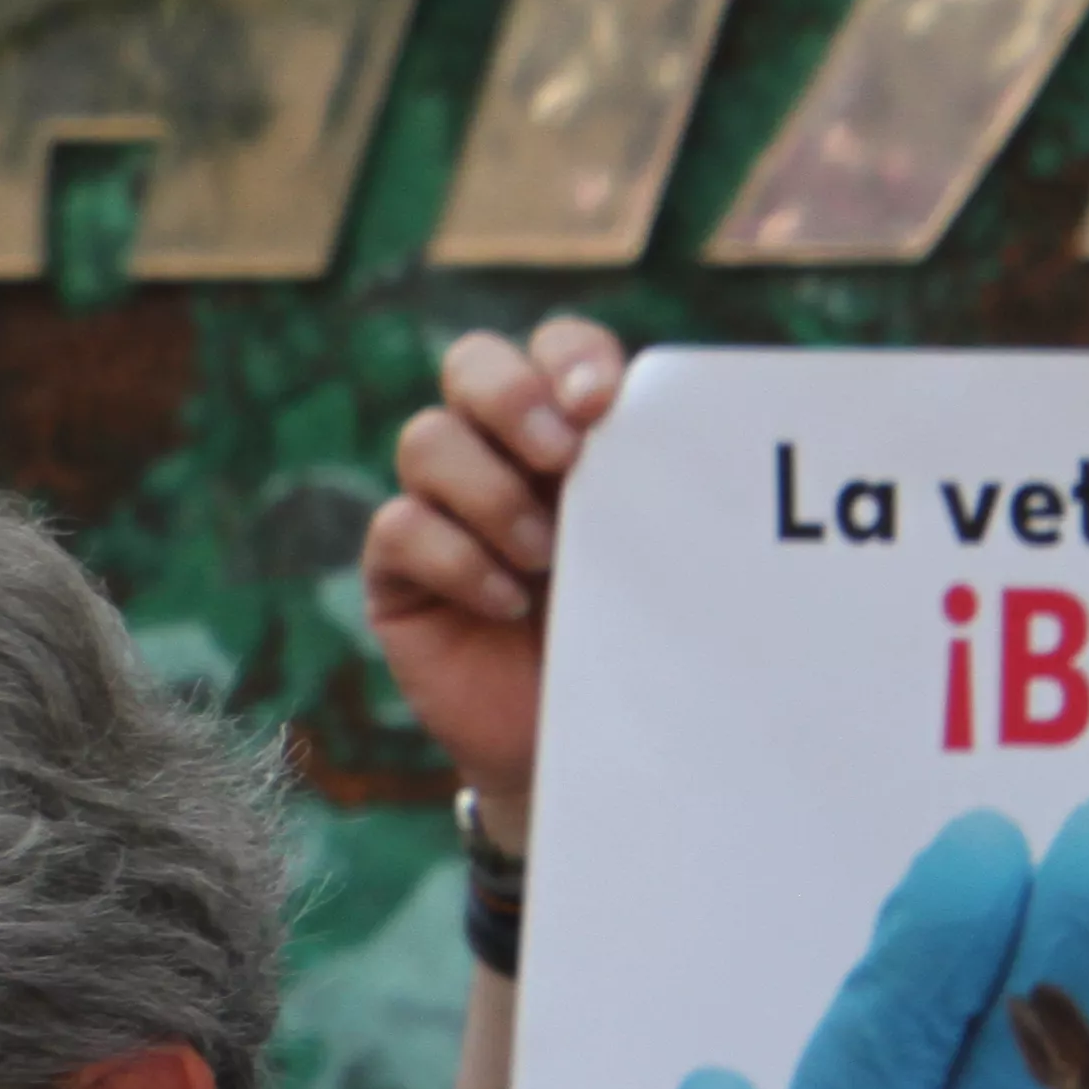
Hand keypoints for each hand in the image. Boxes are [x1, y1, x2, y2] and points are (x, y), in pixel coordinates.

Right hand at [363, 317, 623, 847]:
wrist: (586, 741)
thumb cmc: (636, 635)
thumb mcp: (657, 549)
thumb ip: (653, 483)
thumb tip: (694, 427)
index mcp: (568, 428)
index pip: (555, 347)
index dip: (570, 356)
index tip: (603, 403)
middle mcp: (495, 452)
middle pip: (470, 363)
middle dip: (512, 396)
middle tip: (562, 457)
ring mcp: (438, 507)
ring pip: (427, 439)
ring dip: (492, 492)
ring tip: (545, 555)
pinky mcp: (395, 570)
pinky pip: (400, 528)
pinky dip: (458, 559)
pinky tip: (506, 603)